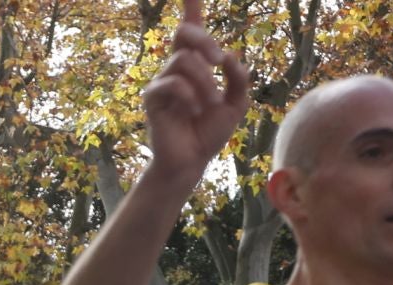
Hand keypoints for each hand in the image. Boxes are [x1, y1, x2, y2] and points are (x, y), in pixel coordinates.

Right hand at [142, 0, 251, 183]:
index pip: (191, 27)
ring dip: (205, 82)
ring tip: (211, 104)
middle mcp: (176, 68)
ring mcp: (162, 82)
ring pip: (184, 61)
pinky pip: (172, 84)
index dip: (191, 5)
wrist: (192, 161)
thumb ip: (239, 78)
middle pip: (184, 33)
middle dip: (206, 41)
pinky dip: (190, 96)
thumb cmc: (210, 132)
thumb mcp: (237, 102)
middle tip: (220, 62)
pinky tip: (193, 112)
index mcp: (197, 64)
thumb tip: (229, 58)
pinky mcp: (153, 99)